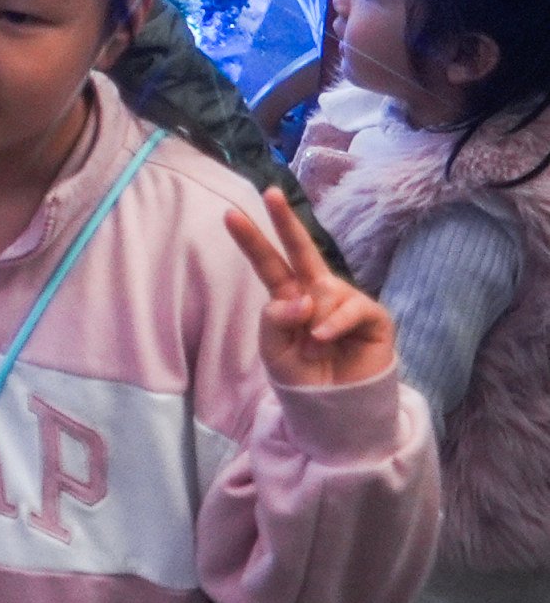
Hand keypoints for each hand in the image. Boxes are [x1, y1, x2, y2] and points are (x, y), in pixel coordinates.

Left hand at [228, 191, 397, 387]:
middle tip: (271, 194)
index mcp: (288, 296)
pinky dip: (334, 323)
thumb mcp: (274, 349)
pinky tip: (325, 338)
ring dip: (314, 320)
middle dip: (287, 221)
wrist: (336, 408)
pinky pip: (351, 307)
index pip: (268, 263)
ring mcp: (345, 301)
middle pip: (301, 250)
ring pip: (323, 290)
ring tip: (315, 346)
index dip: (252, 240)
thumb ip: (276, 319)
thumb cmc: (303, 377)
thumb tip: (301, 297)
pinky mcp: (373, 316)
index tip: (229, 213)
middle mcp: (317, 292)